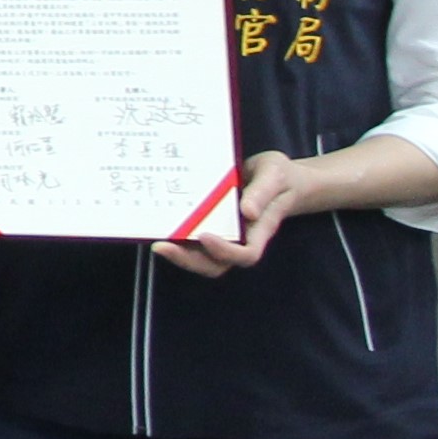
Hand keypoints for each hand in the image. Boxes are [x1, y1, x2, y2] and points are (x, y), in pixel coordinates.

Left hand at [156, 150, 302, 277]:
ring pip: (202, 257)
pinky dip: (178, 237)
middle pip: (217, 264)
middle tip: (162, 246)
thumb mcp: (275, 174)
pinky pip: (195, 240)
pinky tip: (160, 225)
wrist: (279, 177)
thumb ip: (262, 192)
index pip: (246, 253)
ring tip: (157, 240)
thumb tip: (246, 212)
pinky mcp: (212, 225)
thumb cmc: (280, 176)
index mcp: (260, 230)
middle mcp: (241, 238)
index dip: (225, 251)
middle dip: (188, 260)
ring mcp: (226, 234)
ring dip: (179, 253)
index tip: (204, 236)